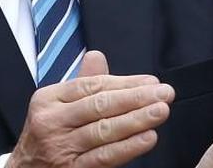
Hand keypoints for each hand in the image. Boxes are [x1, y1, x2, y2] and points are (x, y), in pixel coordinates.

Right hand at [7, 50, 174, 167]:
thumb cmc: (48, 134)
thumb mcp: (56, 106)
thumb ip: (81, 83)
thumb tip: (97, 56)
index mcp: (48, 99)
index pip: (91, 86)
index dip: (125, 83)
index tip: (152, 81)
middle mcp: (51, 122)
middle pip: (100, 106)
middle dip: (137, 98)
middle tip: (165, 93)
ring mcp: (59, 148)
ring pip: (104, 131)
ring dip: (137, 120)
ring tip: (161, 111)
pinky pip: (104, 157)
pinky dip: (128, 147)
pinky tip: (148, 137)